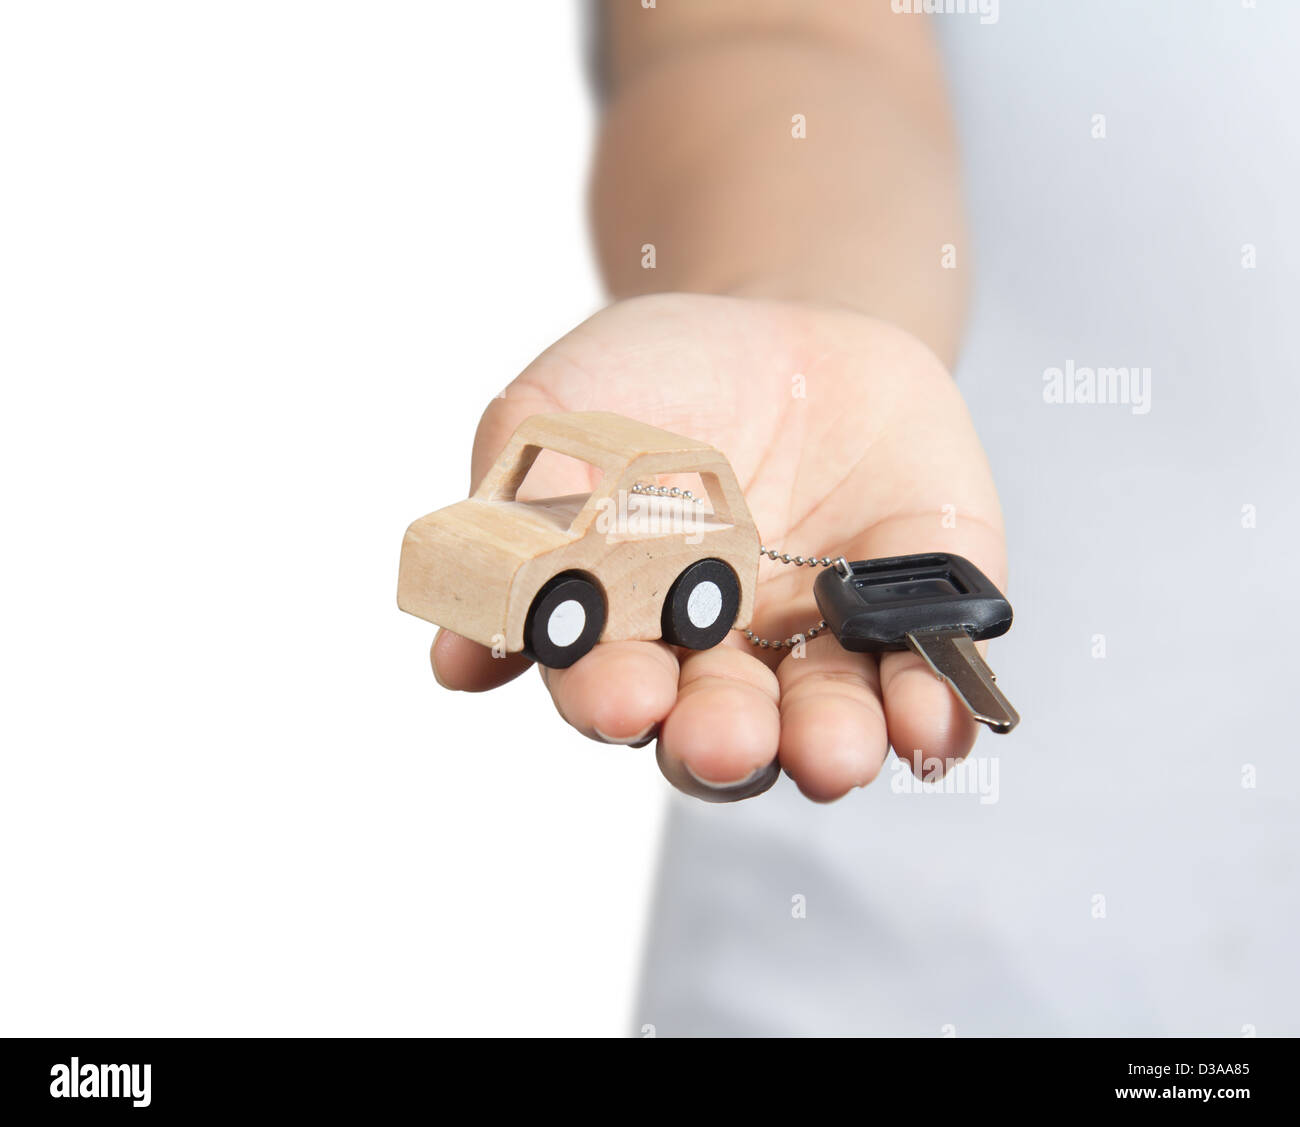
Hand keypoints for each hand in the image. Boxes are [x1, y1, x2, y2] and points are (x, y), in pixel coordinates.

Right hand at [431, 293, 1005, 801]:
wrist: (789, 317)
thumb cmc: (659, 372)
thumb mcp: (564, 412)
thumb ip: (514, 522)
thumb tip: (453, 665)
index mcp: (634, 626)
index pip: (616, 687)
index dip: (613, 699)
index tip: (617, 695)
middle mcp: (728, 656)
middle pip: (721, 729)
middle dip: (722, 741)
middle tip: (724, 741)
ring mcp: (825, 640)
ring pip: (826, 723)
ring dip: (829, 747)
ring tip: (833, 753)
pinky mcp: (915, 608)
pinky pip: (927, 678)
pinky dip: (932, 710)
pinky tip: (930, 721)